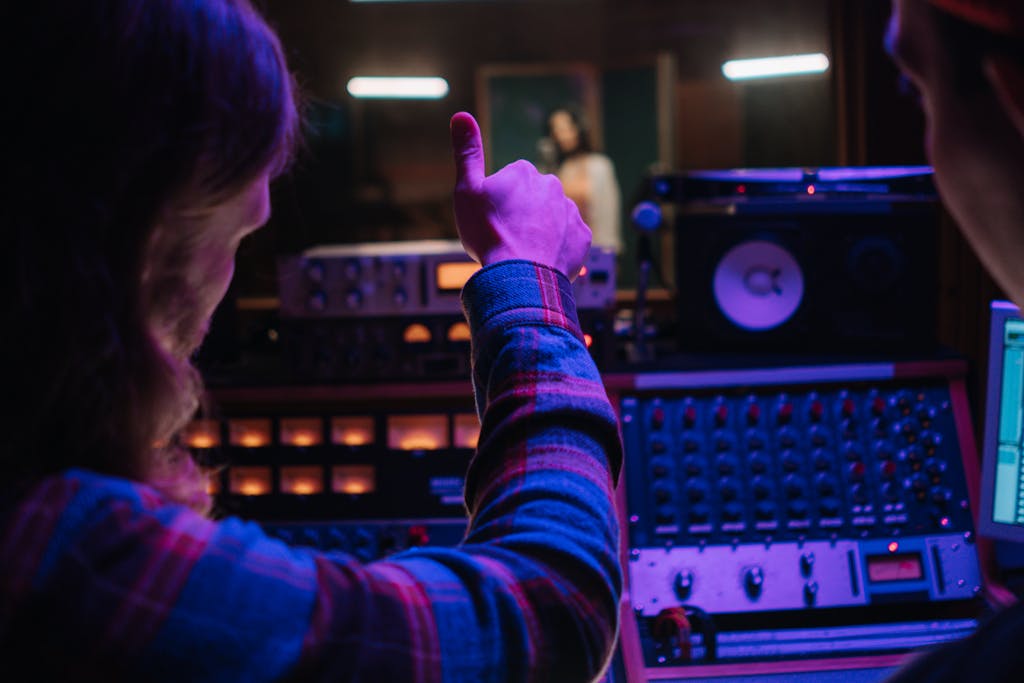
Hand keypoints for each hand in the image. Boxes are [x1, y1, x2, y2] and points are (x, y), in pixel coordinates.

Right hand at [450, 111, 591, 279]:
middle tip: (505, 237)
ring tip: (523, 253)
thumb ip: (467, 153)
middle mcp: (552, 186)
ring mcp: (570, 211)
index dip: (497, 202)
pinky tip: (541, 260)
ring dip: (540, 231)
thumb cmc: (489, 233)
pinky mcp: (582, 237)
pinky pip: (568, 239)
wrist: (519, 276)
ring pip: (551, 218)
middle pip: (532, 199)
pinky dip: (557, 248)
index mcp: (524, 172)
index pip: (509, 182)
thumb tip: (461, 115)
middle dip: (521, 214)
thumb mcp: (467, 190)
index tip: (490, 219)